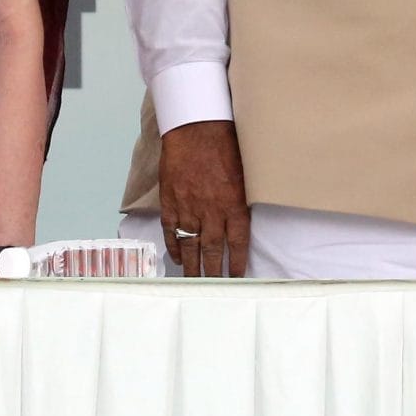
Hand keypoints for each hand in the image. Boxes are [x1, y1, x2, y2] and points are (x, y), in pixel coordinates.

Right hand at [157, 118, 249, 276]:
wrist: (195, 128)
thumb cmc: (225, 145)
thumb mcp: (244, 172)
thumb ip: (242, 199)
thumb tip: (244, 220)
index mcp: (234, 205)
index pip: (237, 243)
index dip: (237, 263)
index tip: (237, 277)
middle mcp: (211, 211)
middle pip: (213, 250)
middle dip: (214, 272)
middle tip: (214, 287)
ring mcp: (189, 208)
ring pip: (190, 245)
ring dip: (192, 266)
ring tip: (193, 281)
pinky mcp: (170, 202)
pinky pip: (171, 231)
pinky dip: (173, 246)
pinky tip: (176, 257)